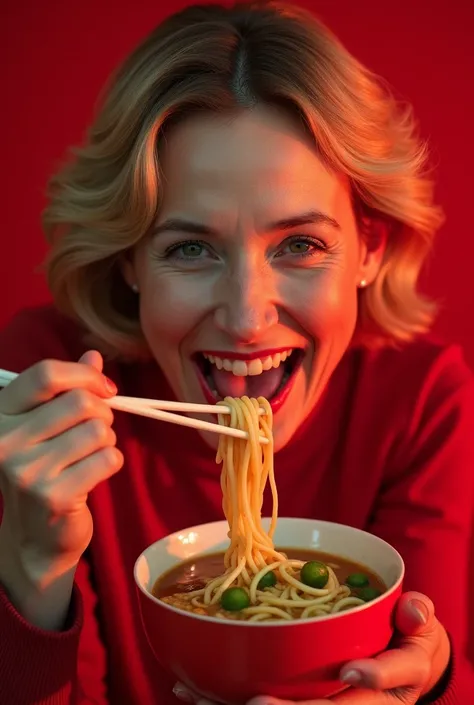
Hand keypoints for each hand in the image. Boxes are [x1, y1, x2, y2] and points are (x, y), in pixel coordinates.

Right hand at [0, 352, 122, 593]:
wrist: (35, 537)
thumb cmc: (43, 471)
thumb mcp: (45, 427)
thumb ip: (67, 390)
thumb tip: (94, 355)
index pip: (45, 374)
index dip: (84, 375)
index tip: (104, 388)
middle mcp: (4, 440)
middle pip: (81, 402)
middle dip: (102, 413)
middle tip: (97, 430)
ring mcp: (26, 470)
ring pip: (99, 430)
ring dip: (106, 440)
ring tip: (90, 455)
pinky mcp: (53, 496)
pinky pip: (108, 459)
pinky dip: (111, 462)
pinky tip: (93, 474)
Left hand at [173, 591, 450, 704]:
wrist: (398, 662)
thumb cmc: (405, 640)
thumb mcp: (419, 627)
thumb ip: (417, 615)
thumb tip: (414, 609)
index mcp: (392, 684)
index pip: (386, 686)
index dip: (372, 678)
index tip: (350, 673)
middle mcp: (359, 702)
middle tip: (257, 702)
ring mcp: (327, 704)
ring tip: (203, 700)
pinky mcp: (297, 700)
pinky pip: (266, 700)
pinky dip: (224, 698)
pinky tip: (192, 688)